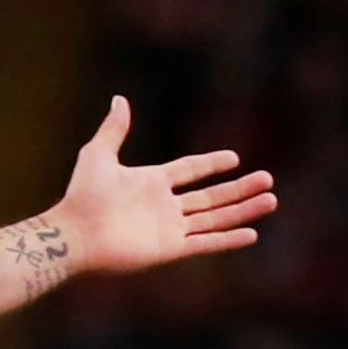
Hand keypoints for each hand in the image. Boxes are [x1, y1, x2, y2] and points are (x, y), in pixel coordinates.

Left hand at [44, 97, 275, 276]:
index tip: (235, 158)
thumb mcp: (98, 155)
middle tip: (268, 179)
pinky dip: (228, 239)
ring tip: (271, 200)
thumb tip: (120, 99)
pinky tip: (251, 233)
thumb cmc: (82, 195)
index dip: (211, 164)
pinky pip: (205, 242)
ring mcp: (169, 228)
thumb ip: (114, 129)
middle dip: (240, 189)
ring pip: (215, 218)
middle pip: (211, 196)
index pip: (190, 171)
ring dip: (243, 210)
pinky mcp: (170, 249)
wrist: (76, 232)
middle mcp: (165, 206)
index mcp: (151, 182)